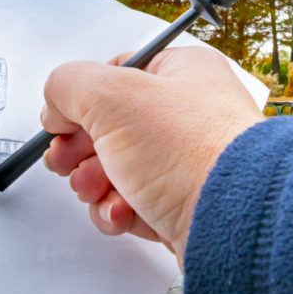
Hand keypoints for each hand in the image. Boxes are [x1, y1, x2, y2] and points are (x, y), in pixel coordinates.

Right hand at [40, 46, 263, 268]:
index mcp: (181, 71)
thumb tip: (55, 102)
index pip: (115, 73)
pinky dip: (119, 210)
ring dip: (94, 182)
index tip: (60, 120)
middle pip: (111, 125)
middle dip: (81, 149)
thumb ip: (68, 85)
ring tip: (96, 189)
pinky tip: (122, 213)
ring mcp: (188, 160)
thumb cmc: (191, 152)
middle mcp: (189, 112)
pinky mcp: (186, 202)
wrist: (237, 222)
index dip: (79, 99)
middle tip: (67, 161)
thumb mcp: (111, 97)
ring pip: (118, 167)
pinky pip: (136, 202)